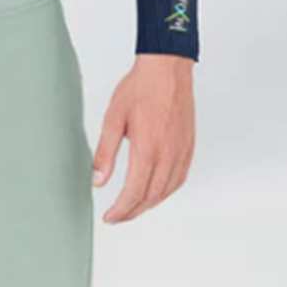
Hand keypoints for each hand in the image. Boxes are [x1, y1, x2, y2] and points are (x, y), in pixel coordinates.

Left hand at [90, 53, 195, 223]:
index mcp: (148, 150)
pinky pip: (178, 179)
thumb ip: (105, 153)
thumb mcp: (113, 118)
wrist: (167, 69)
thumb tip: (97, 180)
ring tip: (132, 207)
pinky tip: (155, 190)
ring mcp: (181, 153)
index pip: (134, 193)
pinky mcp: (188, 147)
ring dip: (148, 204)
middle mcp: (168, 156)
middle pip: (150, 198)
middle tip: (117, 216)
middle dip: (132, 212)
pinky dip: (164, 192)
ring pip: (166, 192)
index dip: (121, 210)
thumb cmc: (140, 87)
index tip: (110, 217)